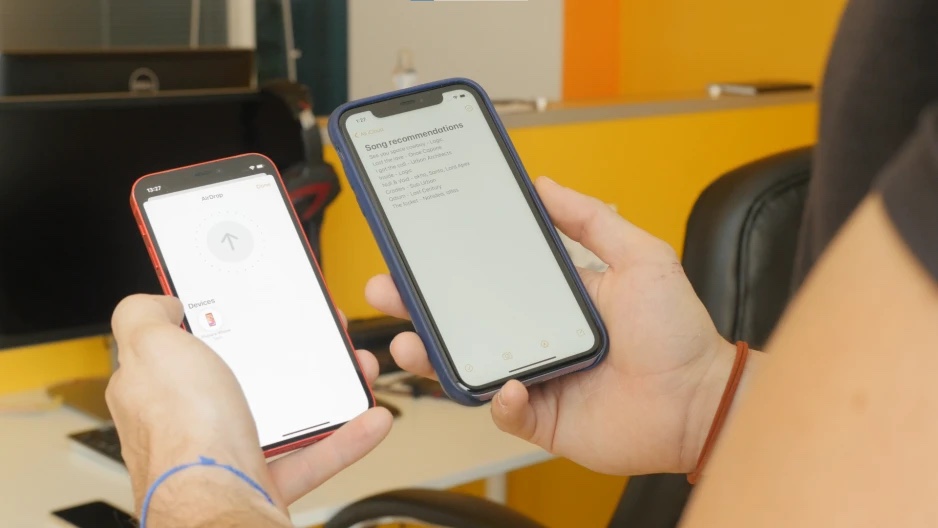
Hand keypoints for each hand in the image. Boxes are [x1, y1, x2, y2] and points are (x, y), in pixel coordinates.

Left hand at [107, 295, 392, 513]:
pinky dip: (343, 439)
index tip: (249, 309)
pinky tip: (365, 418)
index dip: (217, 322)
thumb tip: (159, 303)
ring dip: (324, 392)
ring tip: (350, 371)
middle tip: (315, 339)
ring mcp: (227, 453)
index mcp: (157, 387)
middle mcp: (189, 423)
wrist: (217, 508)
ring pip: (283, 416)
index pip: (182, 346)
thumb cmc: (182, 434)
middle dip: (284, 356)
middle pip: (243, 377)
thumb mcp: (151, 345)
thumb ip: (143, 314)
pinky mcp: (262, 482)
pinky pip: (312, 455)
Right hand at [365, 176, 734, 475]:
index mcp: (553, 301)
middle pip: (464, 324)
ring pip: (469, 368)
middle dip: (419, 309)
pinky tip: (508, 386)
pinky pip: (504, 412)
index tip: (419, 250)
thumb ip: (591, 221)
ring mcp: (536, 380)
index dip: (451, 269)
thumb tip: (545, 186)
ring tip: (408, 343)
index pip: (489, 281)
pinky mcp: (542, 419)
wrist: (702, 402)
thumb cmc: (678, 332)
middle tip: (387, 292)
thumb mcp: (640, 256)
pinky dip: (499, 401)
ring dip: (434, 357)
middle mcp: (537, 339)